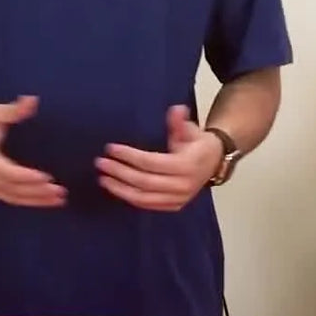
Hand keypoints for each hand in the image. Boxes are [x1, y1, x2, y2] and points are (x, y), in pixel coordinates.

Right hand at [0, 95, 65, 207]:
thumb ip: (13, 110)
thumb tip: (33, 100)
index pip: (4, 171)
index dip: (25, 176)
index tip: (47, 177)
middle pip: (10, 188)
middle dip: (36, 191)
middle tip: (60, 191)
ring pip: (10, 196)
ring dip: (35, 200)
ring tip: (58, 199)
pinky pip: (8, 197)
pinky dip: (27, 201)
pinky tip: (44, 200)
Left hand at [96, 105, 223, 211]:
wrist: (214, 163)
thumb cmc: (198, 144)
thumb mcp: (191, 130)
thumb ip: (180, 122)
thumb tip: (176, 110)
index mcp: (186, 165)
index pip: (150, 162)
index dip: (129, 156)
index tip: (110, 148)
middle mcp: (182, 185)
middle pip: (144, 182)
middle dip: (119, 173)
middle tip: (101, 163)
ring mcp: (178, 199)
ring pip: (143, 198)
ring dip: (120, 189)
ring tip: (103, 178)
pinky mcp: (174, 206)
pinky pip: (148, 205)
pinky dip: (130, 198)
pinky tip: (116, 188)